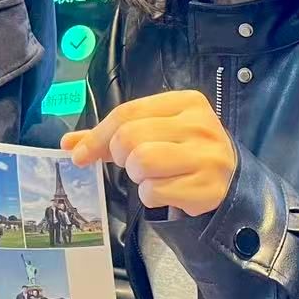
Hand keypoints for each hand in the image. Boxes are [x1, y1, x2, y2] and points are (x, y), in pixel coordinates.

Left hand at [63, 90, 236, 218]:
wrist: (230, 180)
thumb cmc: (185, 151)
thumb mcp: (155, 131)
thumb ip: (112, 134)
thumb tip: (69, 144)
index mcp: (186, 102)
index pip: (128, 113)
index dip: (97, 136)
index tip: (79, 155)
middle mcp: (200, 125)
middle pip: (130, 138)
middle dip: (123, 157)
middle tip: (136, 164)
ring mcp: (207, 157)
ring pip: (141, 163)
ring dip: (138, 177)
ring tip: (155, 175)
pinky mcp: (207, 188)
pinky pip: (154, 192)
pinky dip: (151, 196)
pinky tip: (169, 190)